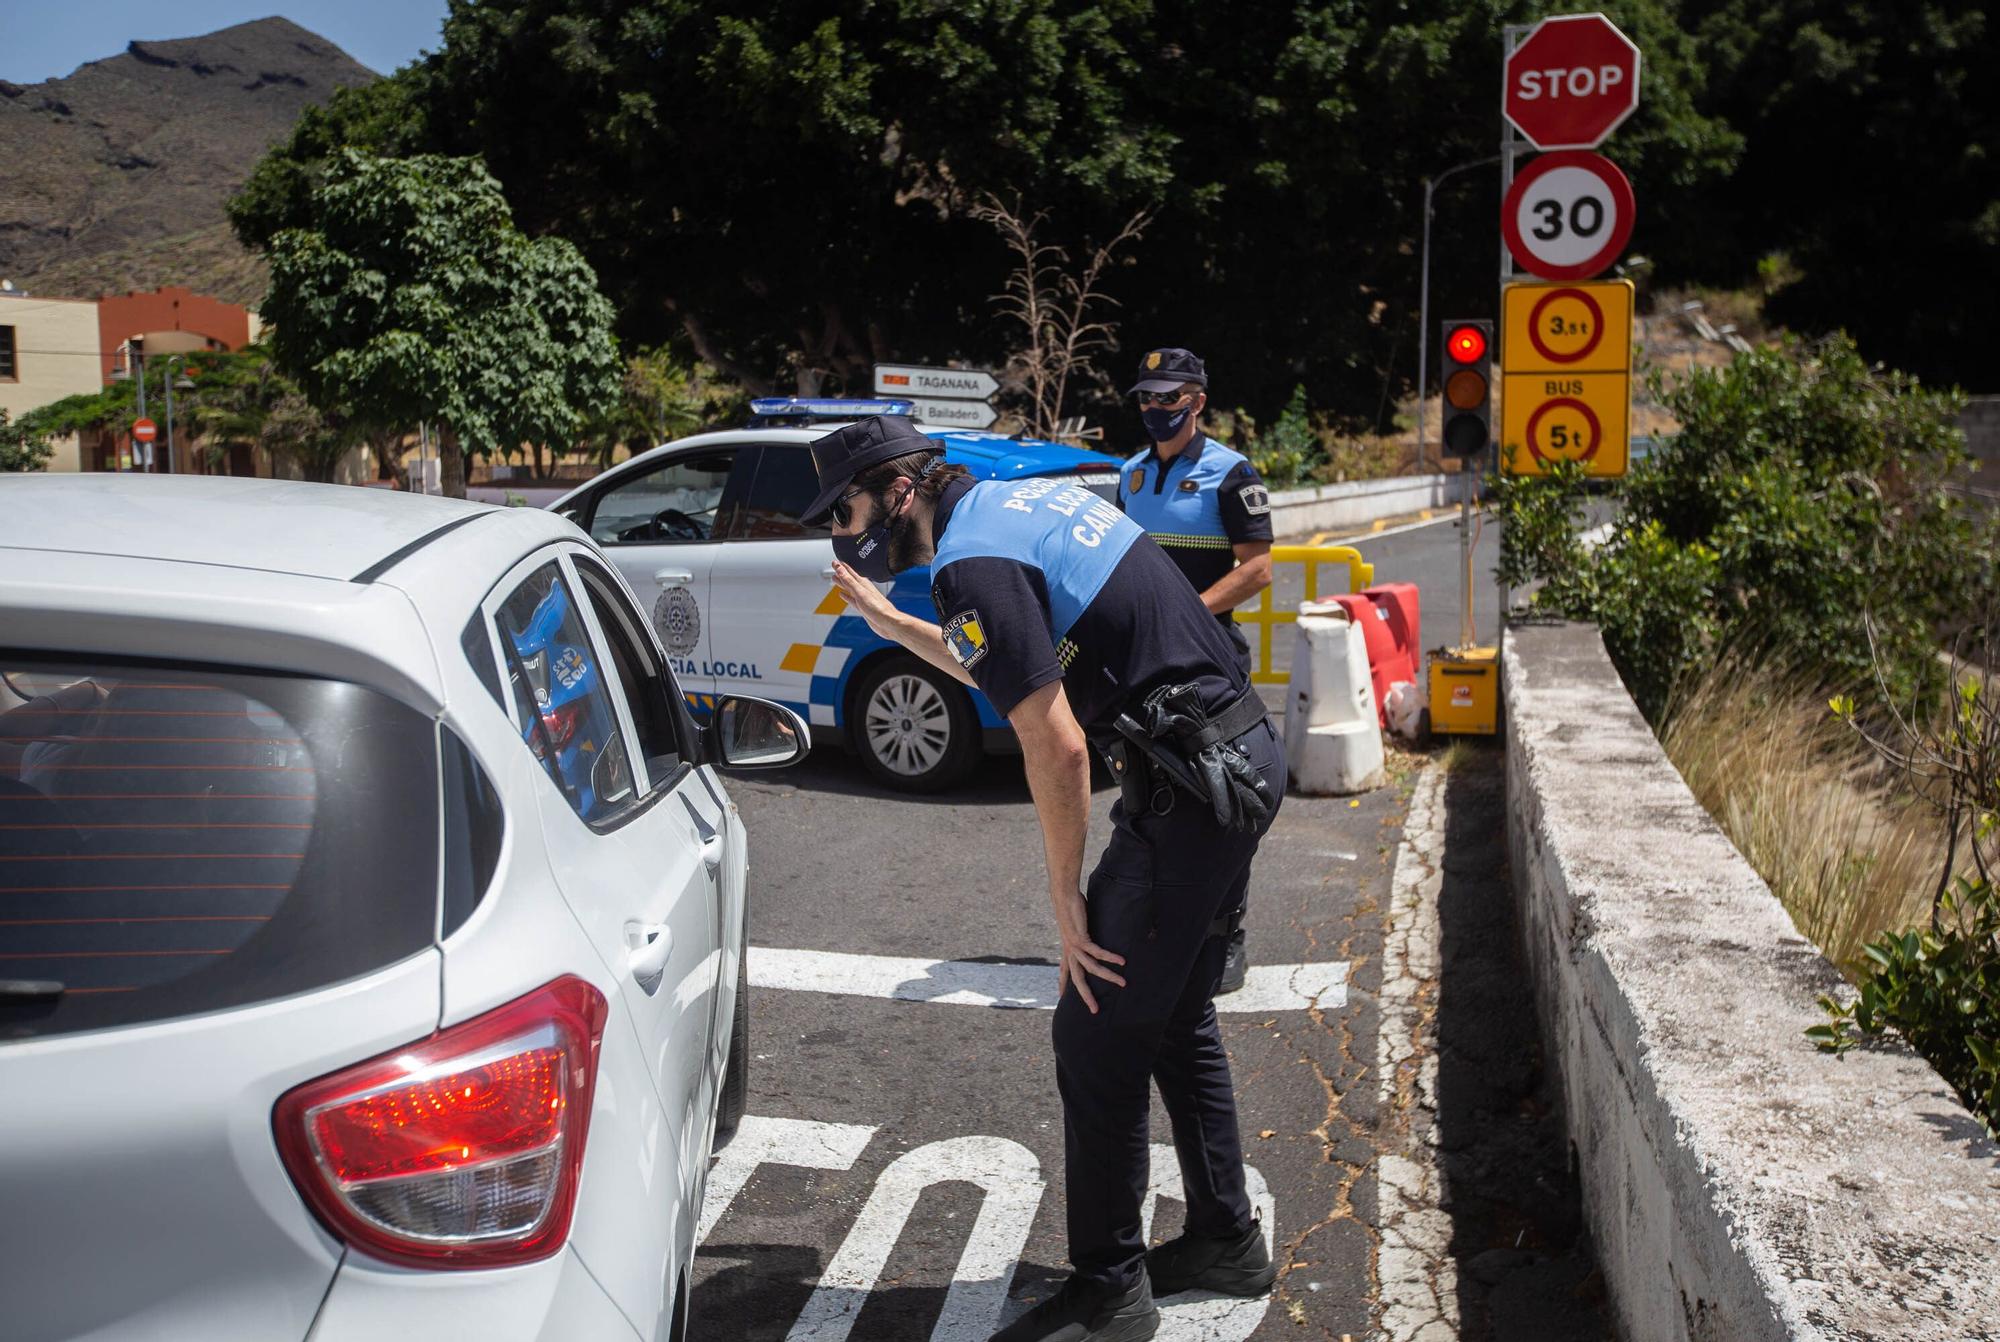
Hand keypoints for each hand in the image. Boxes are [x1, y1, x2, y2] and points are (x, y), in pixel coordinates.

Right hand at [830, 560, 903, 641]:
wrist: (888, 622)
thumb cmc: (878, 608)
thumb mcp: (860, 592)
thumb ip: (849, 580)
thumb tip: (839, 568)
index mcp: (863, 584)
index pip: (850, 572)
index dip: (842, 567)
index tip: (835, 562)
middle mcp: (863, 590)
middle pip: (849, 579)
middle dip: (841, 573)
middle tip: (834, 568)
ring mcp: (863, 598)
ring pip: (850, 588)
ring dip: (843, 584)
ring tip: (836, 579)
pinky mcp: (863, 607)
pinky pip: (852, 599)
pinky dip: (847, 596)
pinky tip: (843, 595)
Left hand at [1054, 888, 1125, 1013]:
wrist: (1064, 895)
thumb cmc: (1072, 906)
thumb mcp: (1077, 924)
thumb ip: (1083, 932)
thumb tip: (1089, 932)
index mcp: (1067, 949)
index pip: (1064, 971)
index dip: (1063, 984)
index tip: (1061, 997)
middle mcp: (1069, 951)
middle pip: (1077, 979)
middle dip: (1086, 996)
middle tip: (1095, 1010)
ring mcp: (1074, 946)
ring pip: (1091, 968)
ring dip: (1108, 976)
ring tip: (1123, 983)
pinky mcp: (1081, 938)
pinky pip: (1098, 952)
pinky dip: (1110, 957)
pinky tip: (1122, 961)